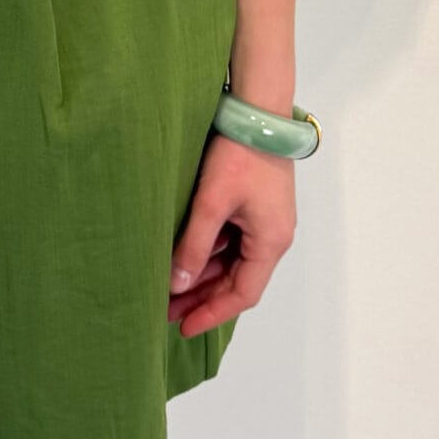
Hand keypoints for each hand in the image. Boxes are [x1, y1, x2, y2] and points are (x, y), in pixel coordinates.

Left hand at [168, 132, 296, 338]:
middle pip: (236, 281)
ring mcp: (265, 223)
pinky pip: (231, 242)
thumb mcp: (211, 203)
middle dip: (202, 298)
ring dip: (202, 277)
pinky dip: (207, 254)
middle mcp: (272, 237)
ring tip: (168, 290)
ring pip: (231, 263)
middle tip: (166, 312)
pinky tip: (182, 259)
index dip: (212, 313)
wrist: (257, 112)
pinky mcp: (255, 208)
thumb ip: (194, 246)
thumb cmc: (239, 153)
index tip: (184, 327)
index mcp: (271, 241)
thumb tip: (178, 284)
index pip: (243, 294)